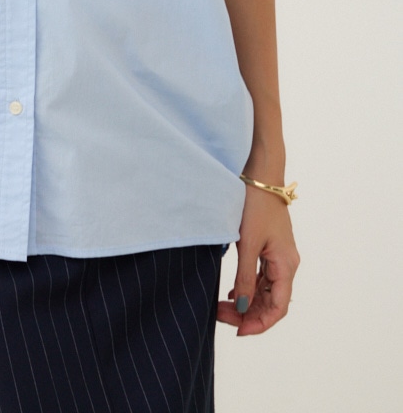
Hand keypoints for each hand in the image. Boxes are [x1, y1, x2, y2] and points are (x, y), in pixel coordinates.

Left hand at [217, 184, 299, 334]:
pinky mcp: (270, 248)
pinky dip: (248, 288)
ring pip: (266, 291)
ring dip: (247, 302)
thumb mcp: (247, 243)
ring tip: (222, 308)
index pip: (278, 308)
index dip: (260, 324)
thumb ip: (245, 277)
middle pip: (271, 302)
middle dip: (248, 314)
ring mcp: (279, 256)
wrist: (260, 175)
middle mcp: (287, 264)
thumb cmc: (256, 205)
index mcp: (286, 265)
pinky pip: (262, 277)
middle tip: (220, 316)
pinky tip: (232, 293)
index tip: (237, 330)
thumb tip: (242, 308)